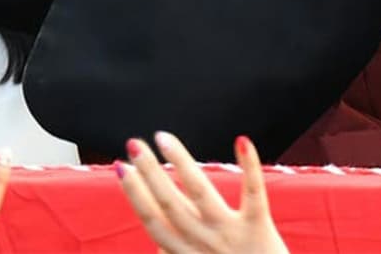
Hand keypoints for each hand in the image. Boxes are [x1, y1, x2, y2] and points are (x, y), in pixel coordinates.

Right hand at [116, 132, 287, 253]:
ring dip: (180, 162)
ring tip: (163, 137)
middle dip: (150, 172)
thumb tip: (156, 245)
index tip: (121, 167)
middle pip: (169, 203)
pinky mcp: (259, 228)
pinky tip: (241, 139)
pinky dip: (250, 165)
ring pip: (199, 192)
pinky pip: (253, 192)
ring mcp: (229, 235)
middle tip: (134, 143)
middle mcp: (202, 245)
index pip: (154, 221)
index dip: (135, 194)